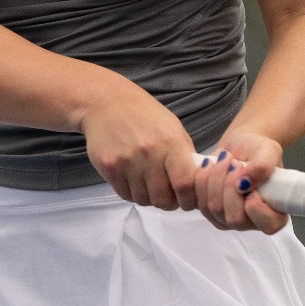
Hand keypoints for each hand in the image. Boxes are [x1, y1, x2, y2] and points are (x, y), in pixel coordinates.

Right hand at [81, 91, 202, 210]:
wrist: (107, 102)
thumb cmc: (146, 115)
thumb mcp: (174, 128)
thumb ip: (186, 156)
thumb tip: (197, 184)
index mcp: (171, 143)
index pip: (185, 184)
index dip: (189, 199)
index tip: (189, 201)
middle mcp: (149, 153)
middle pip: (162, 198)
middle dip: (169, 203)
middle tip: (168, 196)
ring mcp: (127, 161)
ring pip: (143, 200)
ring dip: (149, 198)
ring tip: (150, 186)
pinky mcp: (109, 167)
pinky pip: (125, 194)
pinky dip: (132, 193)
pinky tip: (135, 181)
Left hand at [194, 131, 288, 233]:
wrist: (240, 147)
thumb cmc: (258, 151)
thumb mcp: (268, 150)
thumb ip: (263, 166)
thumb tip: (245, 183)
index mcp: (274, 212)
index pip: (269, 225)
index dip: (258, 209)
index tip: (250, 186)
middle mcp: (251, 222)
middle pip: (235, 219)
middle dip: (230, 187)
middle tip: (236, 164)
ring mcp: (228, 220)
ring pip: (214, 209)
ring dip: (216, 179)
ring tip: (225, 159)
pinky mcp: (210, 213)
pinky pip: (199, 203)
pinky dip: (202, 180)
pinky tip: (210, 165)